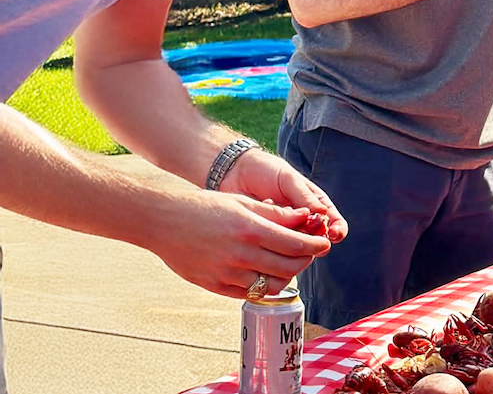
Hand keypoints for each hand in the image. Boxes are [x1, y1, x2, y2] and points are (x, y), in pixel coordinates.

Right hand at [147, 188, 331, 298]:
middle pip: (288, 267)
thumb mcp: (243, 202)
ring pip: (271, 286)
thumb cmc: (205, 207)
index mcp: (251, 229)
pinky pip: (248, 293)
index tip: (324, 243)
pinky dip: (263, 286)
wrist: (164, 221)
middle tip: (310, 253)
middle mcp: (241, 254)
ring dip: (286, 277)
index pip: (296, 244)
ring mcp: (227, 273)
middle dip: (305, 261)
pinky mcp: (215, 286)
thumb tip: (305, 217)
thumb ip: (276, 214)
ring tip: (289, 264)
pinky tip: (266, 273)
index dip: (315, 245)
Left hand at [224, 148, 347, 243]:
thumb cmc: (266, 171)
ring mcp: (286, 232)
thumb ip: (304, 196)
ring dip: (290, 236)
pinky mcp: (267, 239)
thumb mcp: (288, 179)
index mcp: (315, 204)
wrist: (235, 174)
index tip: (332, 233)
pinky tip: (262, 219)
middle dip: (313, 239)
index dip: (338, 230)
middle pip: (318, 240)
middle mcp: (304, 221)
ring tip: (277, 216)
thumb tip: (323, 212)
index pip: (335, 223)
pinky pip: (275, 246)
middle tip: (301, 229)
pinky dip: (271, 236)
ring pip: (298, 246)